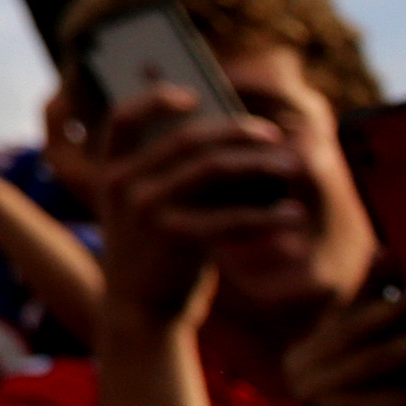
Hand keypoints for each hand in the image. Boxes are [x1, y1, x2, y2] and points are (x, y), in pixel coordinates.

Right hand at [90, 85, 311, 332]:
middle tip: (273, 137)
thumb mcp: (148, 210)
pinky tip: (294, 215)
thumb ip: (173, 178)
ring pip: (213, 168)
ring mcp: (147, 209)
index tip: (194, 95)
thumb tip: (239, 151)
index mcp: (111, 171)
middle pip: (188, 139)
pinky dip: (270, 216)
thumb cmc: (154, 254)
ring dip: (260, 164)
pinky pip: (233, 218)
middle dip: (237, 132)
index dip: (156, 100)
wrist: (139, 311)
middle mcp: (124, 184)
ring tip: (291, 168)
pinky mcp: (176, 238)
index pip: (125, 118)